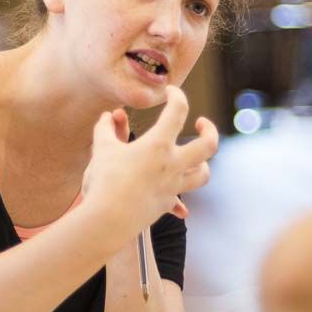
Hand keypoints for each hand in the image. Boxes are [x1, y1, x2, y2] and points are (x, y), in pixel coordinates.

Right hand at [82, 86, 216, 237]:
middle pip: (208, 145)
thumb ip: (106, 129)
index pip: (178, 111)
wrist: (106, 220)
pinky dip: (179, 202)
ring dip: (202, 164)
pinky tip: (180, 208)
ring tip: (194, 158)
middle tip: (201, 123)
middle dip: (209, 130)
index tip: (170, 92)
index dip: (177, 95)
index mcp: (159, 145)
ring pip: (203, 174)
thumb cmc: (104, 181)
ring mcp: (172, 187)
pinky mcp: (165, 205)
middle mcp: (172, 165)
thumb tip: (107, 116)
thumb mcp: (102, 149)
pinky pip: (179, 202)